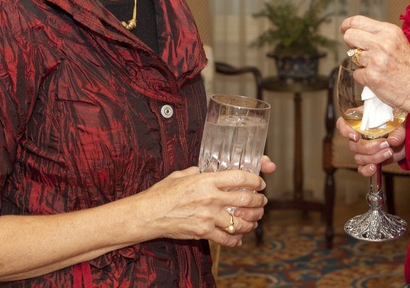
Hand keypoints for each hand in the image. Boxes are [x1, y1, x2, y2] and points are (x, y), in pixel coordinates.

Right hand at [133, 166, 267, 246]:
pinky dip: (236, 239)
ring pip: (240, 221)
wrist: (148, 214)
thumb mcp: (182, 175)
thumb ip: (199, 172)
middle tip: (262, 201)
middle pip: (245, 199)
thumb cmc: (162, 193)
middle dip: (259, 201)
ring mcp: (208, 216)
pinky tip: (239, 237)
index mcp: (207, 180)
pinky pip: (226, 238)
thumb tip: (209, 170)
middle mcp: (211, 198)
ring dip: (252, 220)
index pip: (239, 177)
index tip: (260, 182)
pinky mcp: (203, 232)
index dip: (255, 180)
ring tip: (255, 219)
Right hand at [336, 118, 405, 177]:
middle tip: (386, 144)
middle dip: (369, 147)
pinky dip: (367, 170)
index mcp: (362, 120)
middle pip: (353, 144)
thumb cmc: (398, 127)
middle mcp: (359, 135)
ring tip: (389, 152)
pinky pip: (361, 169)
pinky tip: (375, 168)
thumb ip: (397, 132)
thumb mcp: (400, 125)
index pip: (344, 122)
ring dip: (374, 157)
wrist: (405, 141)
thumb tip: (392, 141)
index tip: (356, 136)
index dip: (345, 129)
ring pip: (359, 157)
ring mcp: (363, 149)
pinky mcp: (369, 161)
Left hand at [340, 14, 409, 115]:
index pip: (358, 21)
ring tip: (377, 68)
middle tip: (361, 51)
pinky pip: (356, 74)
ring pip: (352, 56)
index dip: (347, 25)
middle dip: (351, 44)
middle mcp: (382, 43)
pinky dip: (364, 78)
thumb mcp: (399, 42)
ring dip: (361, 63)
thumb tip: (355, 33)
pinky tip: (378, 79)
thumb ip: (379, 35)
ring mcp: (376, 60)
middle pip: (349, 36)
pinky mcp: (371, 77)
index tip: (345, 29)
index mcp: (389, 31)